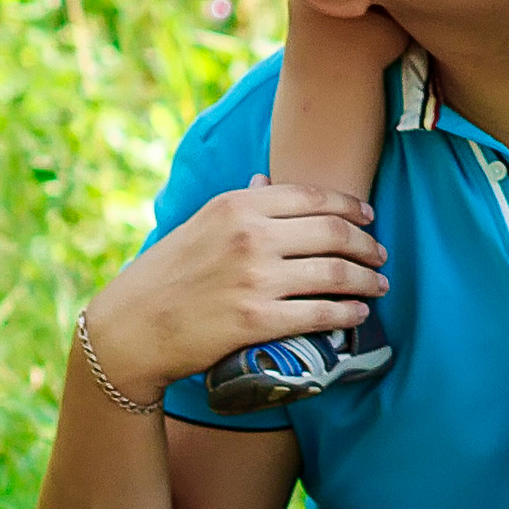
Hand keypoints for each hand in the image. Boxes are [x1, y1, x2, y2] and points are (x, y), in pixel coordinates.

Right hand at [81, 179, 388, 402]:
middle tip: (380, 256)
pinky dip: (348, 313)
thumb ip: (240, 204)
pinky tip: (358, 313)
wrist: (128, 328)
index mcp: (237, 205)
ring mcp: (255, 278)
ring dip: (366, 280)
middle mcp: (250, 236)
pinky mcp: (256, 320)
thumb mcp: (199, 225)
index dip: (351, 207)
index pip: (314, 197)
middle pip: (334, 234)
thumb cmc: (165, 274)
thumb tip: (268, 180)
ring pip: (335, 273)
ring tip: (378, 284)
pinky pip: (320, 313)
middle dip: (367, 245)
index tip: (369, 218)